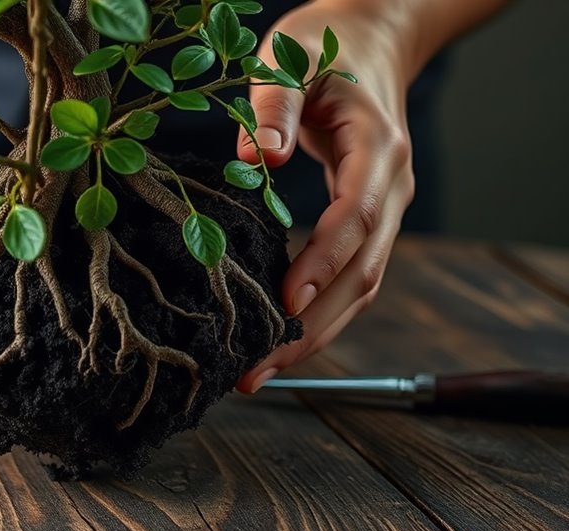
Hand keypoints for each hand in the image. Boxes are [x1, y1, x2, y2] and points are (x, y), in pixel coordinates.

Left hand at [235, 1, 415, 391]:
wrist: (371, 44)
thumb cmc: (326, 48)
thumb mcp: (293, 58)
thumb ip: (275, 103)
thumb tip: (257, 159)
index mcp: (377, 149)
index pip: (356, 217)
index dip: (323, 262)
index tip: (286, 302)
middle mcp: (390, 190)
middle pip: (362, 272)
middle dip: (313, 325)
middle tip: (259, 366)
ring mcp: (384, 212)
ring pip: (360, 288)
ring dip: (316, 334)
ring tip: (262, 370)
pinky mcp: (366, 225)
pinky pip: (349, 279)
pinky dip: (318, 315)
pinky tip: (280, 338)